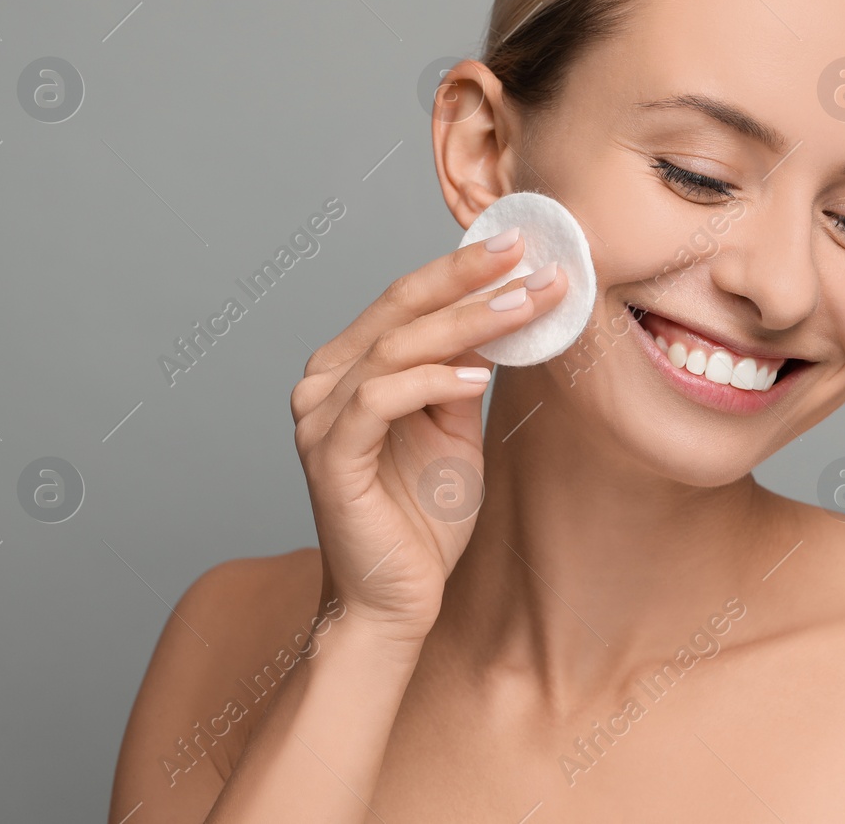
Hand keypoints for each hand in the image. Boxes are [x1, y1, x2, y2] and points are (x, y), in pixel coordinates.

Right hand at [288, 228, 566, 643]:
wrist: (395, 600)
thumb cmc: (422, 516)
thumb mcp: (455, 426)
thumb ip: (464, 369)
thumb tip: (503, 310)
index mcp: (350, 368)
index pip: (406, 299)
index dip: (461, 269)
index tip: (519, 244)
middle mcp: (325, 383)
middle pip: (399, 309)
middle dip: (467, 278)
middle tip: (523, 254)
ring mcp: (320, 418)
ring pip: (394, 346)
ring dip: (465, 322)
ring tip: (523, 307)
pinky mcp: (329, 457)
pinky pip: (379, 401)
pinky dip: (430, 381)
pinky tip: (476, 377)